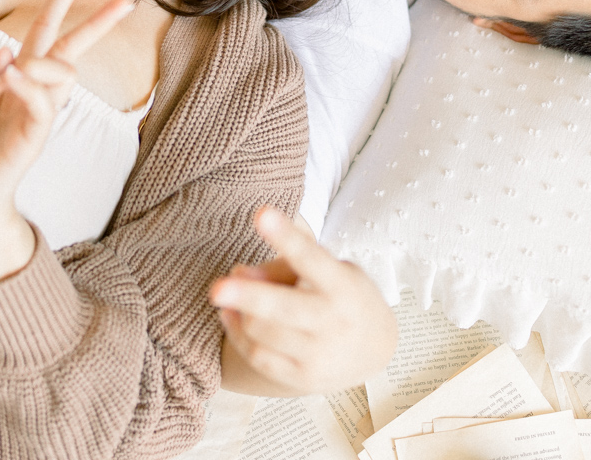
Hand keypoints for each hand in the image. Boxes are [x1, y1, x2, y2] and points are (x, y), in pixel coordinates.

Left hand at [0, 0, 132, 282]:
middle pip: (72, 49)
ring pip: (64, 73)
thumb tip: (8, 51)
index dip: (59, 2)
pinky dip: (27, 84)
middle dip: (98, 24)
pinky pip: (42, 104)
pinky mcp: (35, 138)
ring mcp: (40, 114)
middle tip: (125, 2)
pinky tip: (11, 77)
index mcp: (18, 76)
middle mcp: (35, 91)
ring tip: (18, 66)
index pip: (44, 32)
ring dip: (43, 60)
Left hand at [213, 207, 396, 395]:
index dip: (285, 236)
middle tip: (217, 287)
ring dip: (237, 309)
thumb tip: (238, 272)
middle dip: (249, 297)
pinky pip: (257, 356)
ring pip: (261, 330)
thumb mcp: (330, 269)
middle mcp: (333, 321)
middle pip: (281, 307)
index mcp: (342, 285)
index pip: (310, 257)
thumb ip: (286, 265)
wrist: (373, 347)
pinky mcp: (302, 377)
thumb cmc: (344, 296)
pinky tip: (229, 315)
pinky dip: (237, 333)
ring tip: (226, 291)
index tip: (261, 213)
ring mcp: (319, 354)